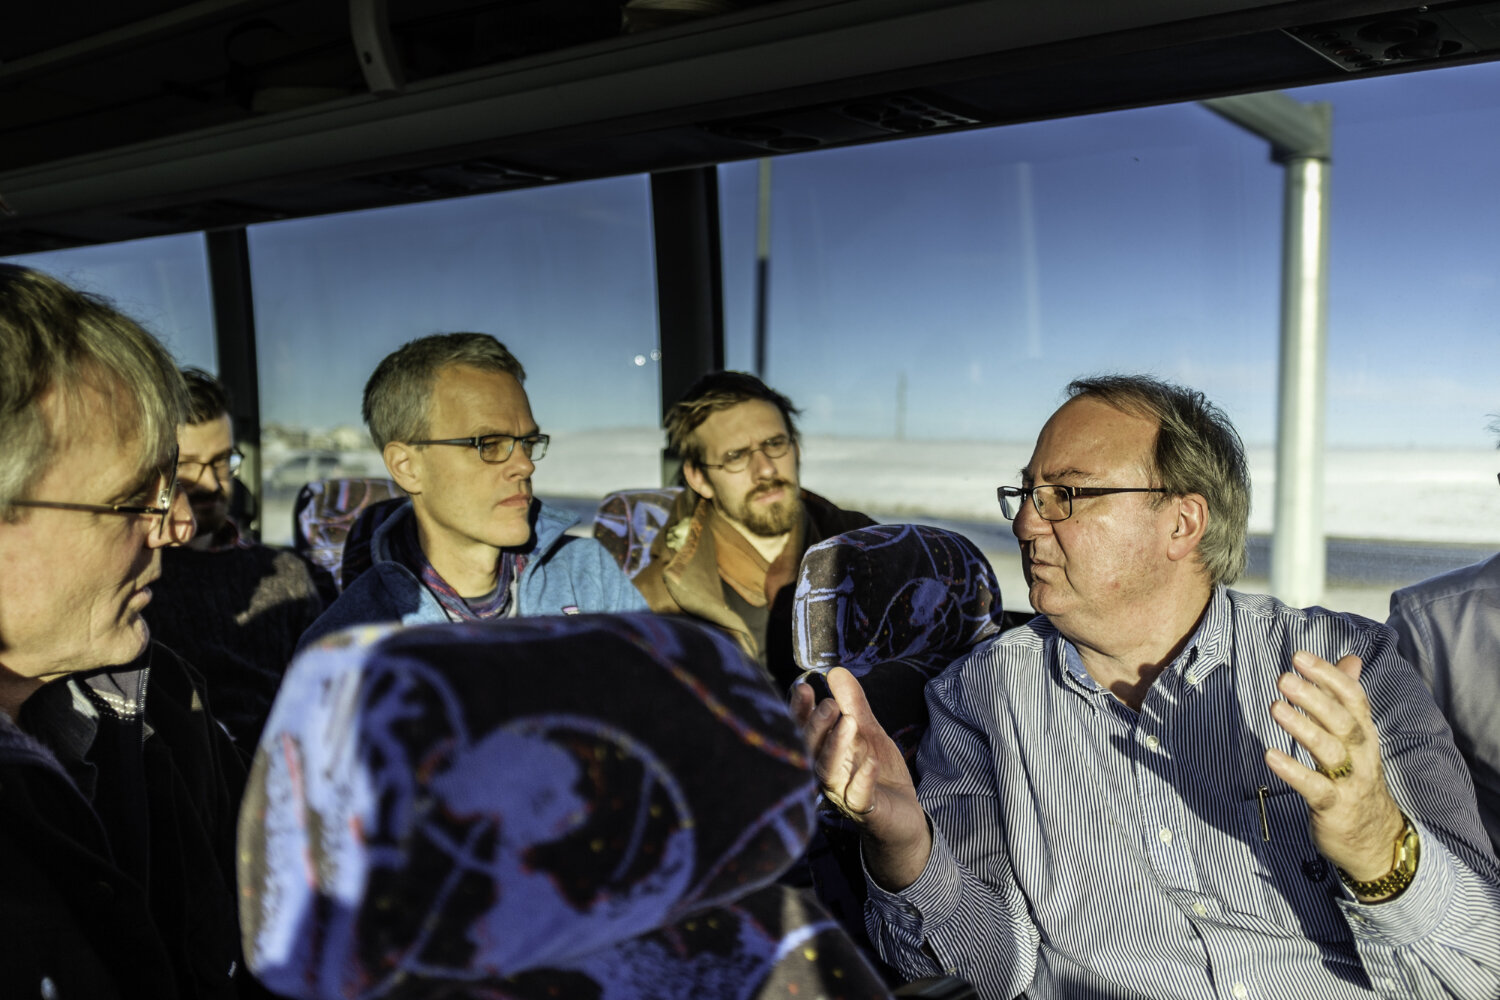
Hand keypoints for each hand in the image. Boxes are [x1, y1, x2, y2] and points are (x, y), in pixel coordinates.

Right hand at [791, 667, 931, 889]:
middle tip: (827, 703)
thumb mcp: (868, 732)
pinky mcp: (865, 811)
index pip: (803, 731)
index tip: (803, 687)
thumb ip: (854, 704)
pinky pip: (859, 797)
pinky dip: (863, 779)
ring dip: (835, 747)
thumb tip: (836, 671)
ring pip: (828, 773)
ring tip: (847, 721)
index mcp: (822, 753)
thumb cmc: (878, 773)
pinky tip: (871, 762)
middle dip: (815, 726)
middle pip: (809, 751)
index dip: (800, 711)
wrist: (903, 815)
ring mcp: (842, 795)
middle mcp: (825, 775)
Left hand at [1265, 651, 1405, 883]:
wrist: (1376, 841)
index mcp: (1365, 734)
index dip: (1329, 676)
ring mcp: (1350, 782)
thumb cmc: (1356, 779)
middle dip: (1314, 697)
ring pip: (1330, 750)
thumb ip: (1346, 699)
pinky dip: (1293, 771)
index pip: (1353, 698)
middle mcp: (1361, 755)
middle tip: (1285, 678)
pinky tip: (1271, 755)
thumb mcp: (1356, 738)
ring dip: (1302, 727)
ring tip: (1276, 707)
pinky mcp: (1334, 807)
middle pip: (1342, 721)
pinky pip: (1314, 787)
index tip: (1300, 656)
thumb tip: (1351, 659)